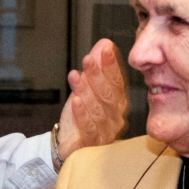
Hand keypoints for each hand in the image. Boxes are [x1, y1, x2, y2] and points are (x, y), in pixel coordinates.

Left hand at [57, 38, 128, 160]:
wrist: (70, 144)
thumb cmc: (82, 115)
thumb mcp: (87, 87)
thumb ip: (97, 66)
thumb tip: (105, 43)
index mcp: (118, 103)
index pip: (117, 82)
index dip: (111, 66)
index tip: (105, 49)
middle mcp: (115, 118)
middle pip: (109, 96)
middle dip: (98, 75)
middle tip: (88, 59)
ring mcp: (105, 133)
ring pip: (98, 111)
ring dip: (87, 92)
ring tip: (76, 76)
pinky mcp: (91, 145)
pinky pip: (89, 129)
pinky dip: (82, 115)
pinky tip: (76, 101)